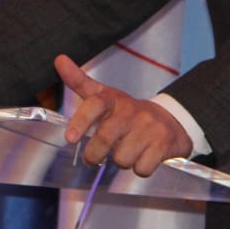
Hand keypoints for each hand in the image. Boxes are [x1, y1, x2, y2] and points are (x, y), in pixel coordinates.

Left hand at [55, 54, 192, 176]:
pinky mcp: (163, 144)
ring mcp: (149, 127)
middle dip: (94, 154)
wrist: (170, 121)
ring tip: (125, 152)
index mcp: (114, 99)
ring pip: (123, 158)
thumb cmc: (128, 113)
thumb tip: (59, 59)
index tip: (70, 138)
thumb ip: (80, 81)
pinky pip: (142, 168)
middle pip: (105, 138)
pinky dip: (139, 169)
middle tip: (92, 158)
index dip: (81, 120)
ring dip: (120, 162)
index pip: (95, 104)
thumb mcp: (105, 96)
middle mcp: (132, 111)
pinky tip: (142, 158)